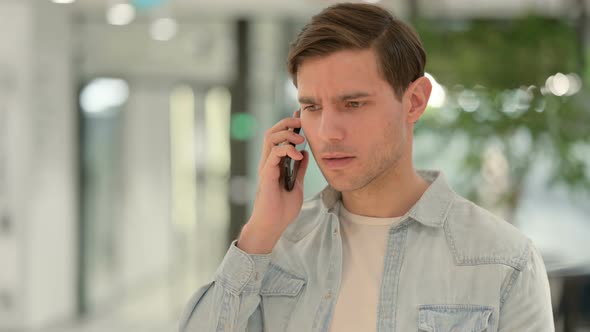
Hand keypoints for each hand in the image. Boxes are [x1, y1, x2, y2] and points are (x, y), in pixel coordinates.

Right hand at [237, 111, 309, 253]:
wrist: (273, 224)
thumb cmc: (282, 209)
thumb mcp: (297, 185)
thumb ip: (299, 169)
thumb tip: (305, 153)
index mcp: (275, 163)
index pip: (279, 137)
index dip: (288, 125)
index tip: (301, 119)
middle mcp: (268, 162)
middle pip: (272, 132)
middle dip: (286, 123)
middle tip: (300, 123)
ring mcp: (266, 167)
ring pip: (271, 139)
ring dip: (286, 134)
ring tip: (300, 139)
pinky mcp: (266, 174)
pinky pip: (274, 154)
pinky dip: (287, 150)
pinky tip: (298, 154)